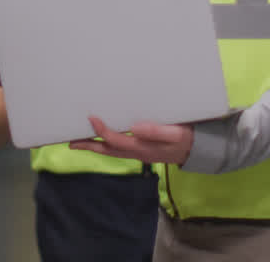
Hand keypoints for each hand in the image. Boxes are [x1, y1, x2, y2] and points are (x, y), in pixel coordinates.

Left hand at [69, 116, 193, 164]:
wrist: (198, 150)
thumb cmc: (187, 139)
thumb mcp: (176, 134)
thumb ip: (156, 131)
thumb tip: (134, 127)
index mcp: (143, 147)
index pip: (116, 141)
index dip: (102, 131)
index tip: (91, 118)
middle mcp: (137, 152)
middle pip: (108, 151)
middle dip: (90, 146)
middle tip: (71, 143)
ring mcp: (139, 152)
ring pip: (112, 151)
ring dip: (96, 146)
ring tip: (80, 142)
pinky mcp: (142, 149)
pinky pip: (119, 148)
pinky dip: (107, 144)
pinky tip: (103, 138)